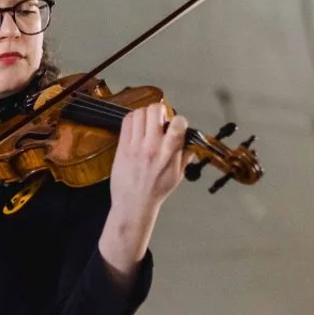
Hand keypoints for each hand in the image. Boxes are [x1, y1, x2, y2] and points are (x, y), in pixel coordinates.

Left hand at [109, 104, 186, 219]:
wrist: (134, 204)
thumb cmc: (155, 191)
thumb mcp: (178, 175)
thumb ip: (185, 156)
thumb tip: (191, 143)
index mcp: (169, 152)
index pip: (178, 122)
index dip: (178, 119)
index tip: (176, 124)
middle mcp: (152, 146)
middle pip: (155, 110)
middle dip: (160, 111)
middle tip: (159, 119)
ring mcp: (136, 145)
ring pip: (139, 113)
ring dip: (145, 114)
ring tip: (147, 123)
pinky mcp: (122, 147)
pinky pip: (126, 122)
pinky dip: (132, 119)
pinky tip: (136, 126)